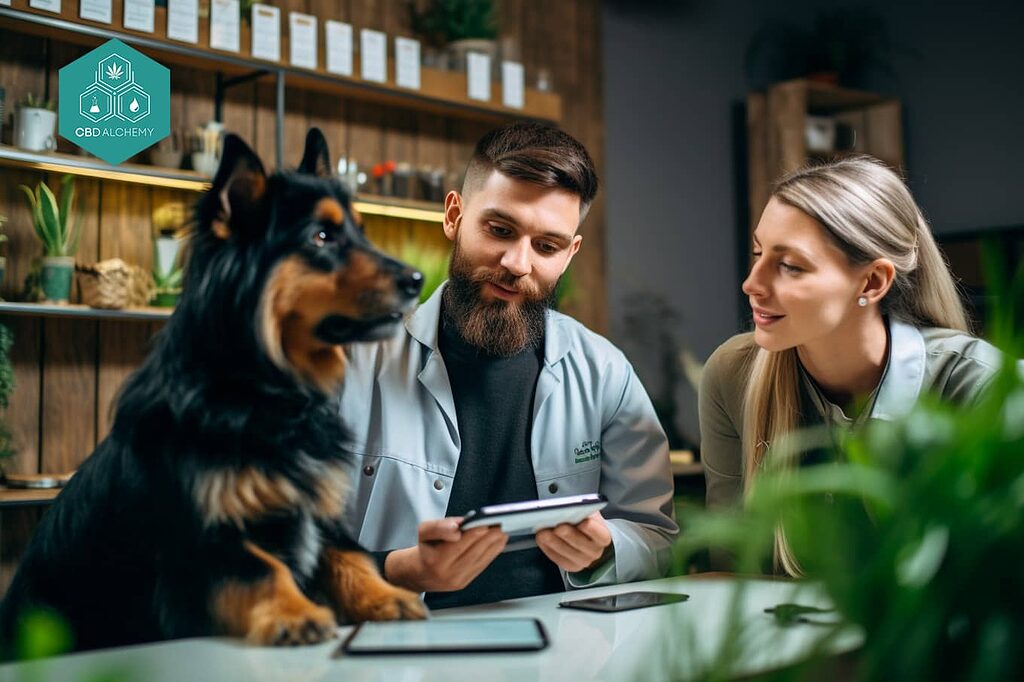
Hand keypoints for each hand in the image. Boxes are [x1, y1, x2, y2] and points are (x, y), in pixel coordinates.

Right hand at [384, 518, 506, 592]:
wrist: (422, 573)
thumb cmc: (426, 548)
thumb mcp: (424, 532)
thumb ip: (439, 527)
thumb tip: (457, 529)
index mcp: (434, 560)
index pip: (456, 546)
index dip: (472, 535)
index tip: (485, 525)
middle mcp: (447, 573)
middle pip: (471, 553)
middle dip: (488, 538)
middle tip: (500, 525)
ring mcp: (458, 580)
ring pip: (479, 560)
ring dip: (494, 545)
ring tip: (503, 531)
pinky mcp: (465, 582)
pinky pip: (481, 566)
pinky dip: (492, 553)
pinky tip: (499, 542)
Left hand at [536, 512, 611, 572]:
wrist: (584, 534)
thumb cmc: (584, 519)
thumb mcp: (587, 511)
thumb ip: (582, 510)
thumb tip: (568, 507)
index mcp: (602, 536)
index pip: (600, 534)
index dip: (592, 528)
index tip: (583, 522)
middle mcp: (594, 551)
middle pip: (581, 544)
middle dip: (568, 535)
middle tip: (558, 527)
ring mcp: (583, 560)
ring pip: (567, 553)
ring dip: (553, 542)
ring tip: (543, 532)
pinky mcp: (569, 565)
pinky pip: (557, 558)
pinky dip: (547, 548)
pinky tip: (541, 539)